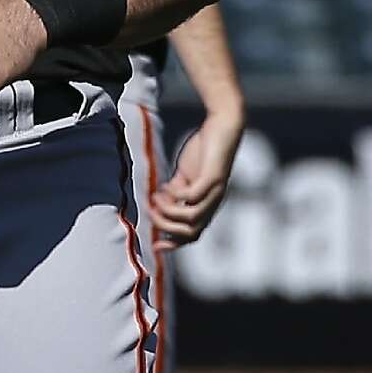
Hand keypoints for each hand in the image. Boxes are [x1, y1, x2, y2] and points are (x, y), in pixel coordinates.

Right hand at [150, 115, 242, 248]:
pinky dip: (176, 195)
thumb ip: (176, 190)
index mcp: (207, 205)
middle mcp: (213, 203)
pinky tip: (167, 185)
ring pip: (192, 218)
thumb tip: (160, 203)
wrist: (221, 127)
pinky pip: (193, 196)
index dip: (174, 243)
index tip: (155, 245)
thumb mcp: (186, 174)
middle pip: (190, 232)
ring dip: (169, 211)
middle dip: (166, 226)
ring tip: (155, 197)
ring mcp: (215, 192)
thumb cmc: (204, 150)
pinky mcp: (214, 178)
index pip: (193, 236)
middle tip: (150, 210)